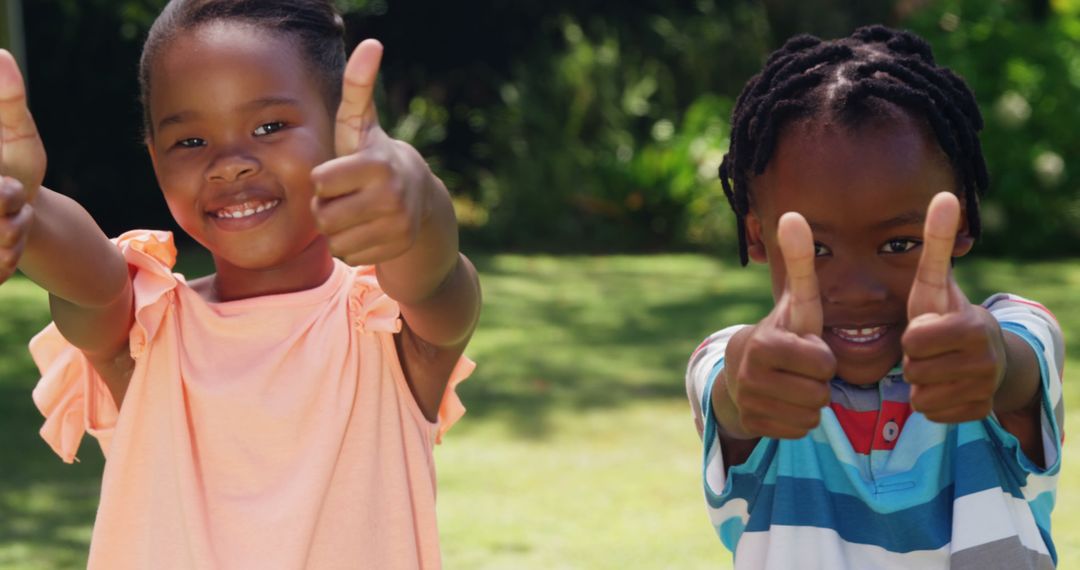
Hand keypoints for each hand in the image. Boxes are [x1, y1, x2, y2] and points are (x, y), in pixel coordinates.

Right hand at [0, 50, 44, 282]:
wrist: (26, 211)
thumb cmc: (15, 163)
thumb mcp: (16, 131)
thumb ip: (8, 101)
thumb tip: (2, 56)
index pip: (1, 196)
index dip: (4, 194)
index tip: (11, 187)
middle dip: (9, 214)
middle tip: (13, 201)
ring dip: (12, 237)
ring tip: (12, 221)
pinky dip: (9, 260)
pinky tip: (9, 244)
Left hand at [310, 40, 432, 265]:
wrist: (420, 199)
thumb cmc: (374, 157)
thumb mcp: (362, 126)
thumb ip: (358, 87)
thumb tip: (371, 42)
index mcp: (377, 164)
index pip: (320, 181)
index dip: (323, 180)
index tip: (341, 174)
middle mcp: (392, 196)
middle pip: (323, 214)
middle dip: (326, 208)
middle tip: (346, 197)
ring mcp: (397, 226)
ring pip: (334, 239)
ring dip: (336, 229)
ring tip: (356, 214)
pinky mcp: (396, 249)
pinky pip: (348, 255)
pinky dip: (351, 246)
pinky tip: (366, 231)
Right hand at [725, 212, 835, 438]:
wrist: (742, 369)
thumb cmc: (784, 332)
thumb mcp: (797, 301)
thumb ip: (799, 263)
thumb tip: (793, 214)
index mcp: (764, 345)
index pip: (822, 364)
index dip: (823, 358)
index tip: (808, 348)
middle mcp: (751, 375)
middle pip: (818, 394)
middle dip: (818, 382)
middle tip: (803, 370)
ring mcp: (749, 402)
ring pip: (810, 416)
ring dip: (811, 403)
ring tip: (795, 384)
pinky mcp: (752, 424)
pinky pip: (799, 431)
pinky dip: (798, 420)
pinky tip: (786, 403)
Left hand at [902, 192, 1004, 422]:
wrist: (985, 355)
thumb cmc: (947, 315)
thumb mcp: (936, 282)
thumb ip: (935, 243)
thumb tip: (944, 194)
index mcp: (972, 328)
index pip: (914, 342)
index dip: (912, 336)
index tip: (926, 329)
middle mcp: (985, 362)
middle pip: (914, 371)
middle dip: (914, 361)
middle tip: (929, 350)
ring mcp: (984, 390)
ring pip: (921, 396)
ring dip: (920, 383)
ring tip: (936, 366)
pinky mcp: (977, 414)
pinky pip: (932, 414)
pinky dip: (932, 402)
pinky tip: (944, 386)